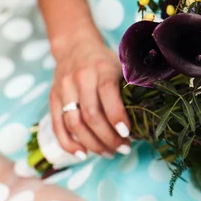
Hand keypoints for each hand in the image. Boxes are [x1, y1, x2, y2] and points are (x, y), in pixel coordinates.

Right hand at [49, 31, 130, 159]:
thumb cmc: (105, 61)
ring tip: (108, 153)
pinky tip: (82, 154)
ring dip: (92, 144)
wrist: (75, 45)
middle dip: (108, 137)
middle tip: (122, 149)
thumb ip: (130, 88)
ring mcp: (64, 89)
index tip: (127, 134)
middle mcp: (81, 79)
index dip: (117, 117)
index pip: (108, 95)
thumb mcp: (120, 66)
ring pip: (74, 124)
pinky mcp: (52, 98)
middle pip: (91, 115)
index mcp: (101, 69)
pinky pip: (58, 126)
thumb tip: (147, 118)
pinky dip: (69, 143)